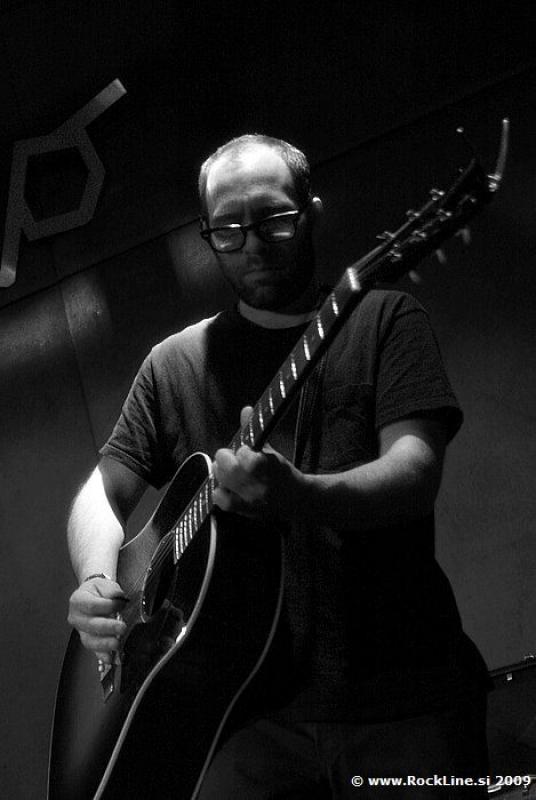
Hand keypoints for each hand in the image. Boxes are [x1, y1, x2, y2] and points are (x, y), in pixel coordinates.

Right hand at [67, 577, 127, 666]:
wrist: (93, 595)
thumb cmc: (98, 590)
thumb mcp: (104, 584)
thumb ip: (111, 590)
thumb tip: (118, 598)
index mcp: (78, 600)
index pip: (92, 605)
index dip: (107, 606)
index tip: (122, 604)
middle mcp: (76, 617)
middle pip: (90, 625)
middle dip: (107, 628)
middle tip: (122, 628)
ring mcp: (80, 630)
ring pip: (90, 640)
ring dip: (104, 644)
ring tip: (117, 644)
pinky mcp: (87, 639)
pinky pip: (93, 649)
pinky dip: (102, 655)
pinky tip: (110, 658)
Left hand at [212, 406, 304, 521]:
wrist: (297, 500)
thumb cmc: (282, 473)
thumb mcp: (271, 451)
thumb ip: (254, 430)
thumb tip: (246, 409)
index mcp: (267, 467)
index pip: (244, 454)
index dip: (243, 450)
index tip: (247, 451)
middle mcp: (257, 485)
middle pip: (227, 467)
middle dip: (226, 458)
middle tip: (232, 458)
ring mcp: (248, 500)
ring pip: (221, 481)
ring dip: (221, 473)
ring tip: (230, 471)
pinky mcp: (242, 510)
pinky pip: (220, 499)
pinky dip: (219, 491)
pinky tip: (227, 486)